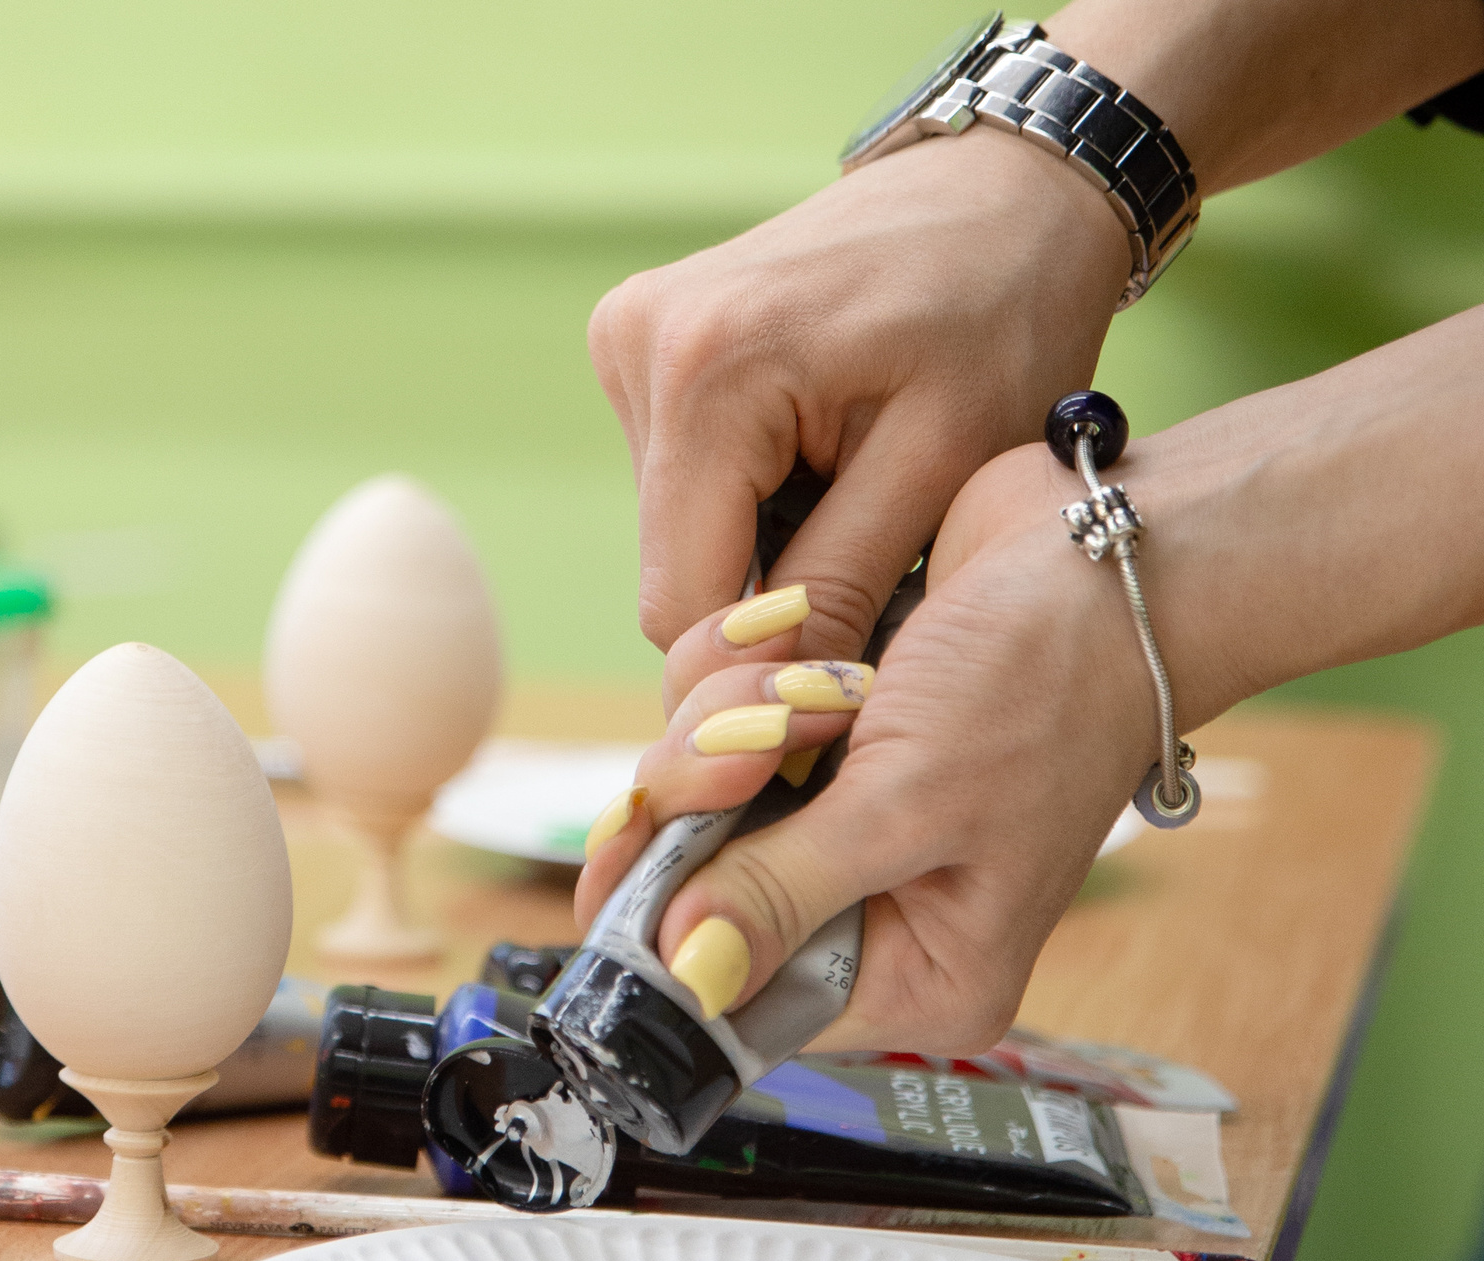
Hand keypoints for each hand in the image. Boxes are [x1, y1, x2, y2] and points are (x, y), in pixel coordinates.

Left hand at [578, 443, 1162, 1050]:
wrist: (1104, 552)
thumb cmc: (1050, 686)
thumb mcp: (909, 806)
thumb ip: (781, 894)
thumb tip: (687, 980)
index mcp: (914, 975)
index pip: (738, 998)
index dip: (659, 937)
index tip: (626, 850)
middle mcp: (870, 916)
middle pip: (693, 895)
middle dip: (698, 802)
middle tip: (753, 738)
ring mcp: (833, 827)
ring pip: (691, 802)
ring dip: (724, 723)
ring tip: (822, 682)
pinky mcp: (813, 750)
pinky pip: (713, 731)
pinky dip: (735, 681)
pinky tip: (798, 644)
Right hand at [588, 130, 1127, 703]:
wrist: (1002, 190)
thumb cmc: (1000, 314)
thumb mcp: (944, 466)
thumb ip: (844, 583)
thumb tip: (772, 700)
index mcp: (706, 373)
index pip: (679, 601)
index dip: (759, 655)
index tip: (849, 661)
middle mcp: (638, 344)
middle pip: (672, 566)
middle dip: (765, 588)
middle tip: (876, 554)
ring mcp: (627, 334)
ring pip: (674, 527)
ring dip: (760, 535)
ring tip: (854, 479)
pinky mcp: (637, 337)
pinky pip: (677, 473)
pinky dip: (747, 487)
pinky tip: (818, 444)